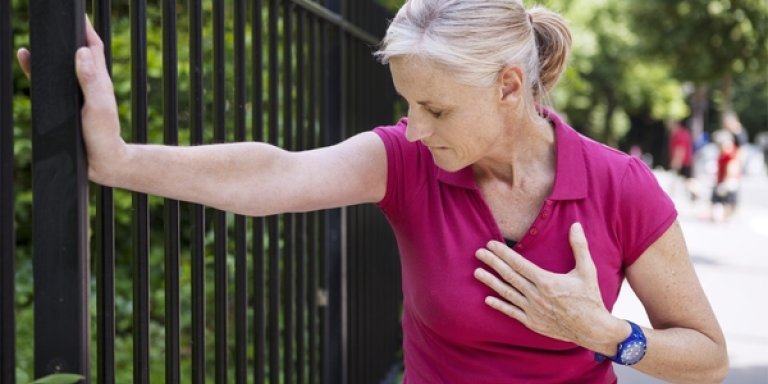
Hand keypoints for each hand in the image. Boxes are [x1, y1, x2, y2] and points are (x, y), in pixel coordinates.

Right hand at [17, 15, 126, 184]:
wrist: (101, 162)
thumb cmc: (104, 135)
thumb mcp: (98, 106)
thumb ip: (91, 81)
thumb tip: (81, 51)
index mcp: (98, 79)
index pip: (93, 47)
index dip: (86, 29)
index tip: (76, 14)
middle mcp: (87, 82)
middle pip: (76, 52)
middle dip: (66, 35)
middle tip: (53, 21)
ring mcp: (75, 93)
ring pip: (61, 65)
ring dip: (49, 50)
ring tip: (36, 36)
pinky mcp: (64, 104)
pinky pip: (48, 82)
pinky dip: (36, 69)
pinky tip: (25, 59)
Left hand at [473, 223, 626, 352]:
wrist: (592, 329)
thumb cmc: (590, 298)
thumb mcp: (587, 270)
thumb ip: (579, 247)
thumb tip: (576, 225)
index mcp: (546, 281)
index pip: (519, 264)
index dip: (503, 253)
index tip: (491, 244)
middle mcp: (536, 295)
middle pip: (509, 276)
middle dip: (492, 263)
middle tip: (478, 252)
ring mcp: (532, 310)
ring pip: (507, 293)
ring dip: (491, 282)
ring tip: (476, 272)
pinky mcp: (532, 322)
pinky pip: (512, 312)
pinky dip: (499, 305)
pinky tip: (487, 299)